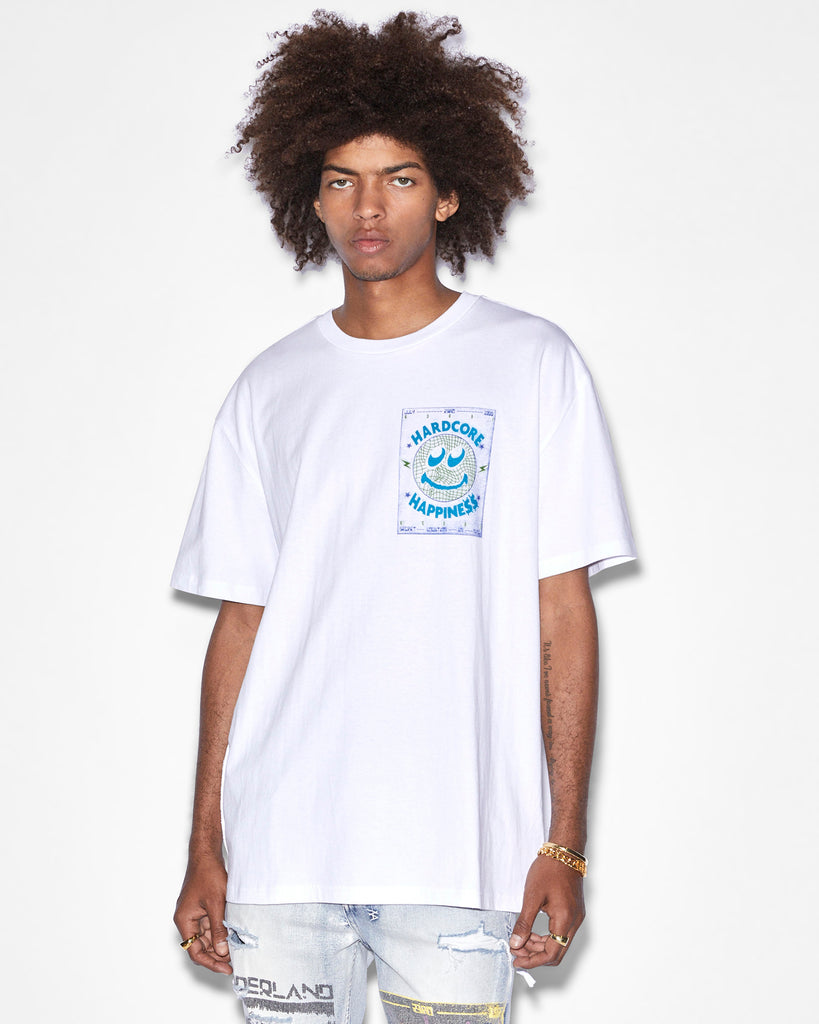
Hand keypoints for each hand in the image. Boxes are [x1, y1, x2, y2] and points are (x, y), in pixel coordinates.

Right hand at [173, 855, 232, 973]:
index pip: (195, 951)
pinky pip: (210, 926)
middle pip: (200, 946)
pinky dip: (220, 933)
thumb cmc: (208, 874)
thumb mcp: (216, 903)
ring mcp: (194, 915)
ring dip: (219, 945)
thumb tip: (222, 951)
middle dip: (216, 955)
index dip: (210, 962)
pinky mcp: (202, 909)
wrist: (207, 854)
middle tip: (234, 963)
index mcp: (184, 921)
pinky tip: (232, 937)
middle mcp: (187, 920)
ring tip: (236, 951)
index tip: (226, 968)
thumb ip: (218, 928)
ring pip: (206, 938)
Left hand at [509, 854, 584, 967]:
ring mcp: (576, 918)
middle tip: (516, 952)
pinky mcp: (573, 913)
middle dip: (535, 956)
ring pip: (559, 944)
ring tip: (520, 942)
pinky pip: (561, 934)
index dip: (532, 961)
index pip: (551, 954)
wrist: (564, 852)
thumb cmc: (549, 869)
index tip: (517, 961)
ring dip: (539, 947)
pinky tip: (531, 933)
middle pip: (556, 953)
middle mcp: (574, 922)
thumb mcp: (532, 897)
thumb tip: (516, 944)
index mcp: (565, 920)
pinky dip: (546, 937)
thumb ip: (524, 923)